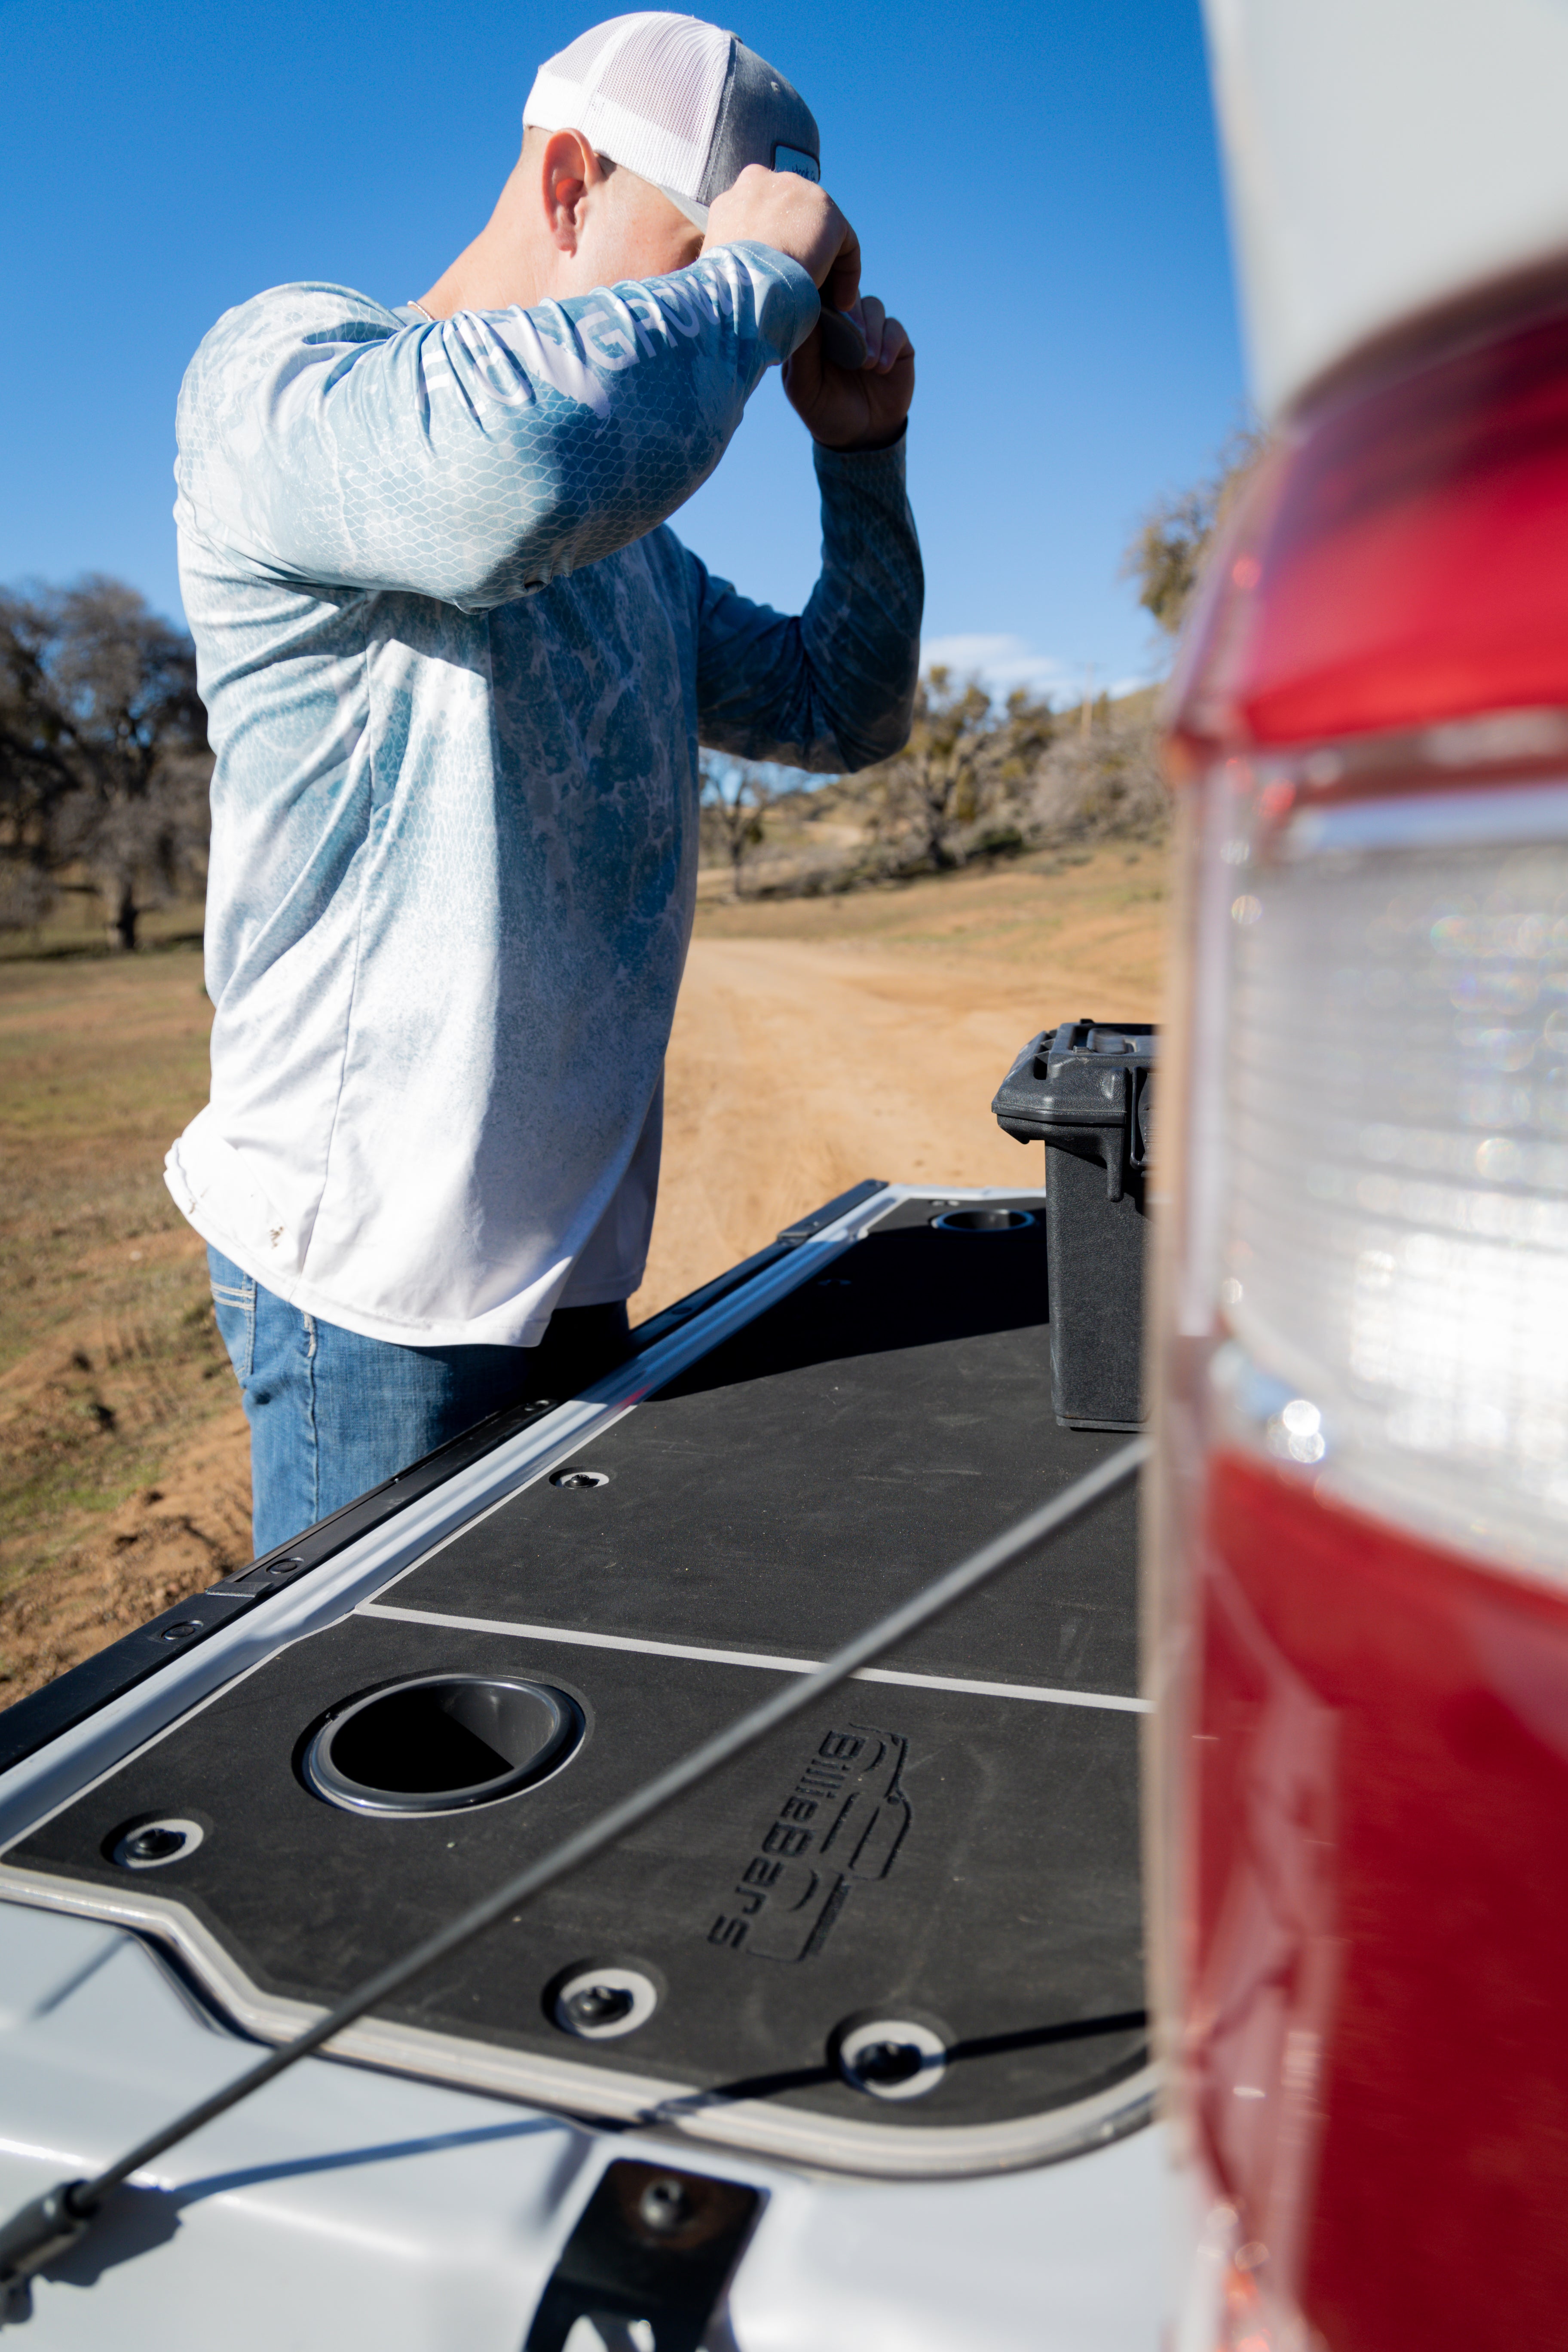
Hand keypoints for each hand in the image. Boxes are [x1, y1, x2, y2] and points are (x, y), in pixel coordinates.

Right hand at [702, 165, 858, 310]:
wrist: (741, 283)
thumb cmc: (725, 288)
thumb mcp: (720, 265)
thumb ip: (737, 256)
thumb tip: (748, 276)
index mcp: (733, 198)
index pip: (762, 215)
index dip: (775, 249)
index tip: (779, 280)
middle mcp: (761, 181)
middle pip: (793, 217)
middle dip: (803, 251)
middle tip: (806, 288)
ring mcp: (794, 188)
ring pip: (820, 230)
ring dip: (826, 266)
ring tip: (828, 302)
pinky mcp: (824, 208)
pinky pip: (845, 243)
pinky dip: (847, 274)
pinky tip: (840, 303)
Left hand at [782, 294, 914, 451]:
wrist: (860, 438)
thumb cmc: (824, 412)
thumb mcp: (804, 388)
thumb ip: (802, 353)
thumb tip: (805, 312)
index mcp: (817, 329)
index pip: (820, 296)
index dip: (824, 293)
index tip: (826, 309)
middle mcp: (844, 324)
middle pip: (849, 295)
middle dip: (851, 316)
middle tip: (853, 343)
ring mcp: (871, 332)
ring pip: (873, 307)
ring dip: (871, 332)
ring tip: (867, 364)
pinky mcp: (895, 343)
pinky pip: (894, 328)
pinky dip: (889, 344)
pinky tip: (882, 368)